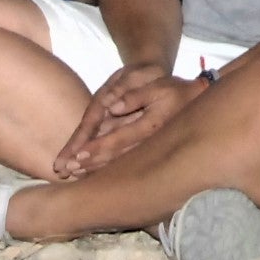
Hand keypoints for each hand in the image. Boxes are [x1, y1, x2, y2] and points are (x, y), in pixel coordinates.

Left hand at [57, 64, 207, 177]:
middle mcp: (145, 142)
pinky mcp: (142, 150)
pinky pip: (121, 160)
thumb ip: (136, 96)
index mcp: (149, 126)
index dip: (97, 147)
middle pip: (113, 155)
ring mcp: (144, 149)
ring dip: (93, 167)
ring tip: (72, 173)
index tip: (78, 154)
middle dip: (89, 163)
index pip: (118, 138)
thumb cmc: (173, 89)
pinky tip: (87, 170)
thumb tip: (114, 105)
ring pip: (116, 161)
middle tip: (66, 169)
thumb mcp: (158, 86)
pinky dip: (104, 166)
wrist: (193, 102)